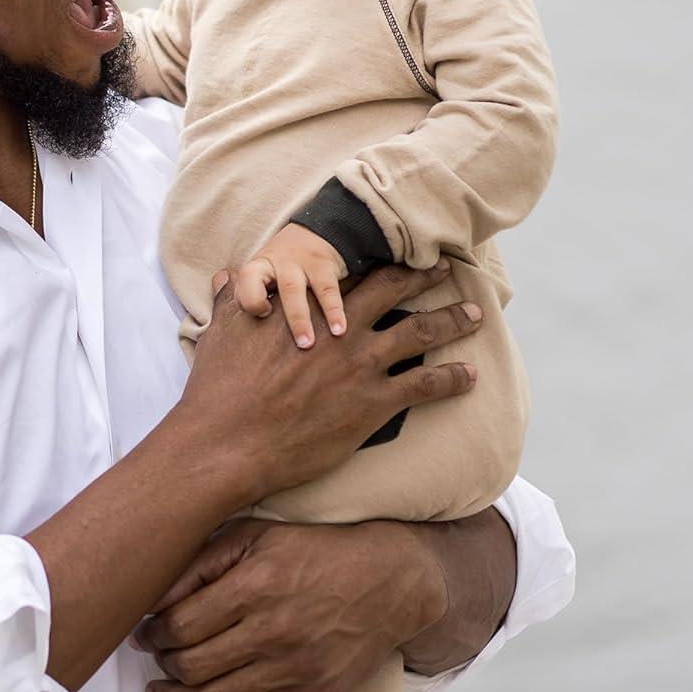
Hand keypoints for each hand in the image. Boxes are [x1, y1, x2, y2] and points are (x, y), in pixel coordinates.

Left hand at [135, 518, 445, 691]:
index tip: (147, 631)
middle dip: (162, 663)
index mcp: (254, 585)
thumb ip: (202, 562)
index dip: (153, 632)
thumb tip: (154, 597)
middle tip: (158, 655)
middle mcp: (272, 632)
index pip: (179, 626)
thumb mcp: (256, 535)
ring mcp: (295, 671)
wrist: (389, 580)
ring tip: (168, 687)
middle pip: (190, 666)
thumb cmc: (314, 551)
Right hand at [175, 260, 481, 506]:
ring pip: (421, 332)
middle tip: (447, 266)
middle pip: (394, 290)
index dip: (377, 259)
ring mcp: (361, 364)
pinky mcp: (373, 403)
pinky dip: (452, 379)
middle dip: (424, 276)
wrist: (230, 440)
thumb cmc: (219, 388)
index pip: (351, 273)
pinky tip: (471, 376)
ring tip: (474, 314)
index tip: (398, 251)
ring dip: (452, 321)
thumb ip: (230, 299)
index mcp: (307, 308)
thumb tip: (225, 274)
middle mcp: (341, 328)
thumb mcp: (219, 333)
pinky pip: (425, 385)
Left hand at [230, 223, 347, 348]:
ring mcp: (302, 263)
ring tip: (310, 344)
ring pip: (300, 291)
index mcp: (259, 266)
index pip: (246, 283)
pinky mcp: (324, 265)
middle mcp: (279, 263)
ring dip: (305, 319)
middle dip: (286, 318)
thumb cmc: (283, 265)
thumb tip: (223, 327)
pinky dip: (335, 312)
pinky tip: (340, 330)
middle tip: (293, 345)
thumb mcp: (263, 272)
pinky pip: (328, 291)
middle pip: (279, 289)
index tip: (265, 315)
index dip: (251, 300)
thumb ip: (247, 294)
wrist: (319, 231)